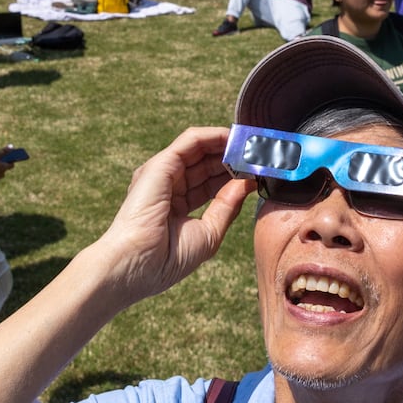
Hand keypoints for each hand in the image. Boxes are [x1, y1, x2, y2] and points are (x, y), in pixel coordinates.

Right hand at [91, 127, 251, 304]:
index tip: (260, 173)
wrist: (137, 266)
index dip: (235, 177)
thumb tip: (247, 183)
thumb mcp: (209, 233)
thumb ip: (228, 206)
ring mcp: (162, 173)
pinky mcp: (161, 164)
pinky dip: (215, 137)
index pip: (210, 184)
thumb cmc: (167, 259)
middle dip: (236, 159)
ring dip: (230, 145)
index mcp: (176, 205)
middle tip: (265, 155)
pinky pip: (191, 140)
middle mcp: (167, 185)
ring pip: (201, 148)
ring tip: (256, 145)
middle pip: (207, 164)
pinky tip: (236, 140)